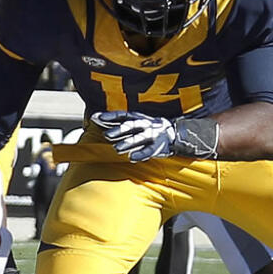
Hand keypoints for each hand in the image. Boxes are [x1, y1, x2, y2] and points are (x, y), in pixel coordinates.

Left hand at [91, 111, 217, 161]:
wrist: (175, 134)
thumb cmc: (150, 129)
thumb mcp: (138, 122)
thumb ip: (120, 123)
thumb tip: (97, 119)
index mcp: (139, 118)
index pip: (123, 115)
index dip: (110, 116)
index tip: (97, 117)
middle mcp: (145, 125)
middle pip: (130, 126)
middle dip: (118, 130)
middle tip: (107, 135)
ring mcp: (152, 136)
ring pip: (139, 138)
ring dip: (127, 143)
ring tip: (117, 149)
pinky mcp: (158, 147)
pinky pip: (149, 151)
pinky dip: (140, 154)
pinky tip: (132, 158)